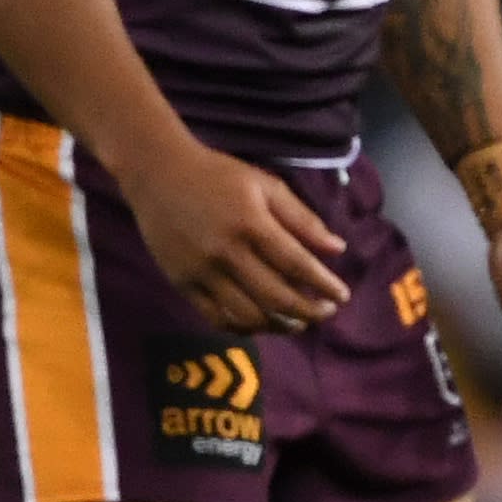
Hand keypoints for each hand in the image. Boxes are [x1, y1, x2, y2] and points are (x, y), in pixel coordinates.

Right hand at [118, 140, 350, 334]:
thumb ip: (302, 219)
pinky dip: (243, 327)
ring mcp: (201, 271)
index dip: (323, 284)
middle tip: (326, 312)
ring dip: (279, 326)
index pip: (296, 264)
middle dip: (308, 311)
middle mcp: (226, 252)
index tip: (342, 296)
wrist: (158, 174)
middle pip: (274, 296)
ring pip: (246, 314)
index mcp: (251, 223)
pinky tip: (261, 323)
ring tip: (298, 323)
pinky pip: (215, 317)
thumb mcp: (266, 185)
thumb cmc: (219, 176)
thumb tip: (338, 249)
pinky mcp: (181, 283)